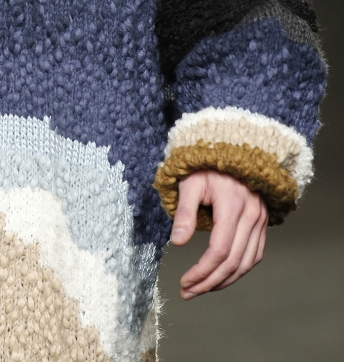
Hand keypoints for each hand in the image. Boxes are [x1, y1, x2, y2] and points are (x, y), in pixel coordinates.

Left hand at [171, 170, 266, 298]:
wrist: (233, 148)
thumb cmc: (206, 164)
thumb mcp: (190, 182)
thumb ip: (185, 212)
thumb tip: (177, 242)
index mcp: (232, 204)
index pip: (219, 250)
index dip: (202, 271)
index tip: (184, 282)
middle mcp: (251, 214)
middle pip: (233, 262)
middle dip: (210, 282)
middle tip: (189, 292)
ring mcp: (260, 219)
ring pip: (247, 263)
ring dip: (225, 281)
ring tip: (202, 288)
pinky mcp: (263, 222)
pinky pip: (255, 254)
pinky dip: (240, 270)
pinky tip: (223, 276)